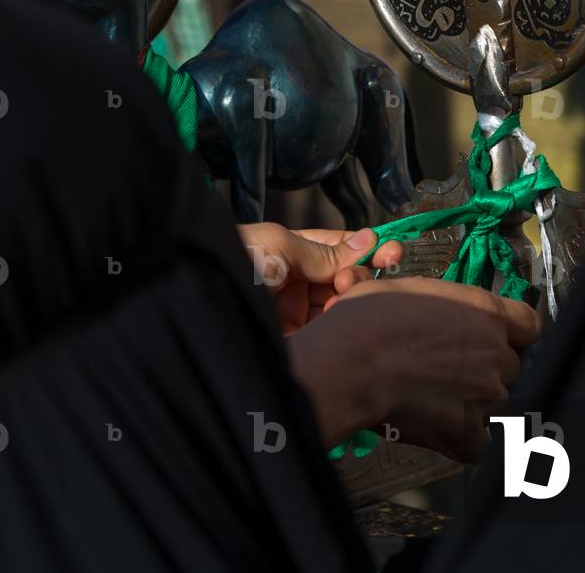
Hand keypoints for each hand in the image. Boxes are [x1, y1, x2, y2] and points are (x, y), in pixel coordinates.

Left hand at [236, 223, 401, 333]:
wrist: (192, 307)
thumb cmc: (229, 263)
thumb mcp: (277, 246)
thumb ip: (324, 250)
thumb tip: (367, 240)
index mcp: (287, 253)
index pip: (336, 249)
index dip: (364, 249)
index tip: (392, 250)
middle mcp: (293, 283)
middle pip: (342, 278)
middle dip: (359, 275)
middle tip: (364, 276)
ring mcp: (293, 315)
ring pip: (339, 305)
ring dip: (351, 299)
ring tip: (349, 295)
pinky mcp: (293, 344)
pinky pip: (327, 333)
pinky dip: (341, 325)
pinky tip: (345, 317)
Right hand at [288, 277, 541, 460]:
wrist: (349, 364)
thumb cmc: (370, 319)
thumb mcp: (415, 291)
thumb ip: (450, 307)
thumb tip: (448, 317)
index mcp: (488, 313)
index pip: (530, 326)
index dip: (514, 334)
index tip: (498, 338)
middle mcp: (497, 355)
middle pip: (511, 367)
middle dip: (487, 370)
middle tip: (449, 371)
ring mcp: (487, 397)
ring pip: (496, 405)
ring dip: (475, 404)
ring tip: (436, 400)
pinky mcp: (467, 433)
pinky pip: (480, 443)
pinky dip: (463, 440)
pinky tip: (438, 428)